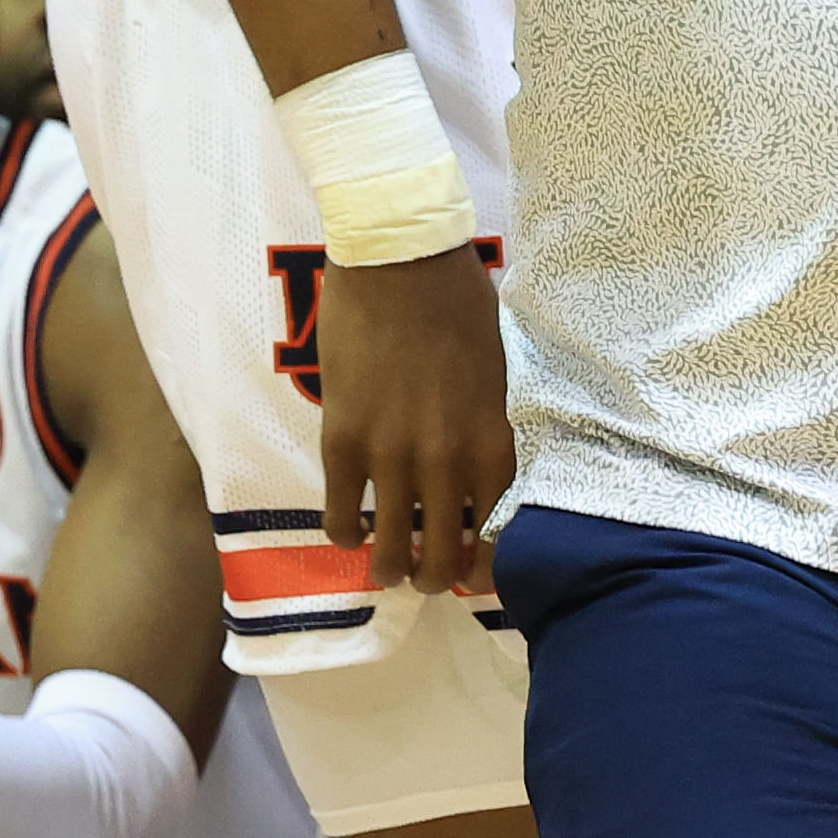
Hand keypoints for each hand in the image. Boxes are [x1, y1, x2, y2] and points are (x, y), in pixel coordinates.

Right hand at [316, 246, 519, 594]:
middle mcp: (446, 460)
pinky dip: (343, 530)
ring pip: (389, 546)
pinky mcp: (342, 439)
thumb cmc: (457, 301)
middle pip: (442, 553)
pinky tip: (347, 531)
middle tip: (427, 577)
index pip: (497, 530)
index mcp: (491, 439)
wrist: (399, 259)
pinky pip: (341, 510)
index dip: (485, 566)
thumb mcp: (494, 370)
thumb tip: (475, 465)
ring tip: (387, 569)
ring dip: (388, 567)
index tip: (476, 576)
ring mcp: (391, 454)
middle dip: (435, 577)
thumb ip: (484, 424)